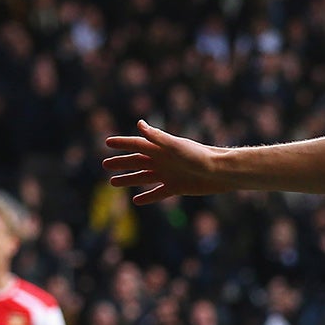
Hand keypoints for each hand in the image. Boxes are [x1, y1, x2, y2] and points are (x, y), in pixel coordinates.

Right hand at [103, 121, 228, 204]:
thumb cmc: (199, 156)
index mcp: (160, 148)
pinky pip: (157, 193)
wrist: (219, 172)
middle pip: (137, 161)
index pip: (136, 144)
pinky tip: (136, 200)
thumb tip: (139, 124)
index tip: (107, 142)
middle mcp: (162, 160)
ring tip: (112, 182)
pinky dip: (147, 197)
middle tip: (105, 165)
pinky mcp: (176, 187)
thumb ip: (157, 137)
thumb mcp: (175, 146)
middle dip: (121, 162)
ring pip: (143, 177)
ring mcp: (168, 174)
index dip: (122, 143)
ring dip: (129, 179)